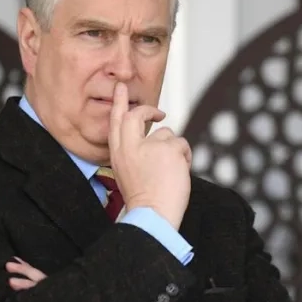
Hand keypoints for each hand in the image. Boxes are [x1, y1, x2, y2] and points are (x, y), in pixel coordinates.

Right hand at [108, 83, 191, 229]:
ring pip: (168, 134)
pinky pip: (183, 144)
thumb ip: (137, 152)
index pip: (116, 122)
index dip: (119, 103)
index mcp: (118, 153)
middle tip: (158, 111)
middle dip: (148, 110)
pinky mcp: (169, 148)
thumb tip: (155, 138)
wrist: (153, 214)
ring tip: (170, 172)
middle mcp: (131, 146)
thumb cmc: (144, 199)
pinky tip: (179, 174)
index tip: (121, 88)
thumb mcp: (129, 172)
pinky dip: (186, 158)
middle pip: (137, 116)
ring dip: (174, 150)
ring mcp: (150, 145)